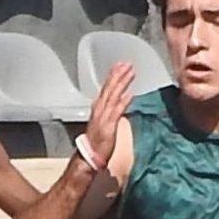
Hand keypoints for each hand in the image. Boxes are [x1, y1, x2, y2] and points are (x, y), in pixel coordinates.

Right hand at [79, 62, 137, 178]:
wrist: (89, 156)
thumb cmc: (97, 142)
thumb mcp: (104, 123)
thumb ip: (111, 112)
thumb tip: (120, 102)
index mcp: (98, 108)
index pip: (106, 88)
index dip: (113, 76)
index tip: (120, 65)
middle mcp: (100, 109)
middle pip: (109, 88)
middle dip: (118, 74)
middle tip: (126, 62)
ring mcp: (103, 116)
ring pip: (113, 95)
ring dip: (122, 83)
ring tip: (130, 72)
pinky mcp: (109, 125)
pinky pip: (117, 111)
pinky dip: (123, 102)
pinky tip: (130, 94)